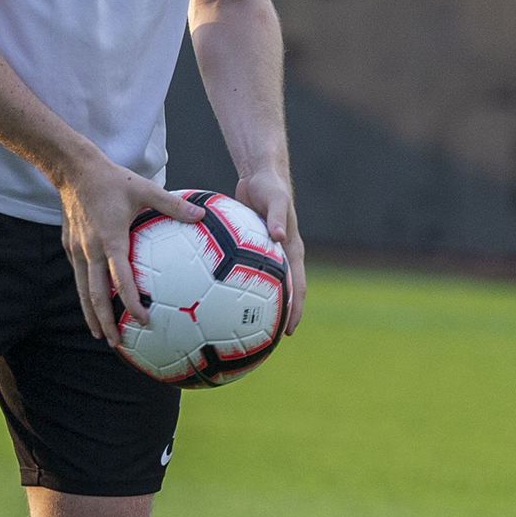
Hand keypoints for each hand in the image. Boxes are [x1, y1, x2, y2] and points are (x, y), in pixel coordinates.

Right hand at [56, 154, 204, 340]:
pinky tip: (93, 302)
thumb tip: (201, 215)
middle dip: (104, 321)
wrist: (75, 169)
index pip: (121, 279)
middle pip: (94, 295)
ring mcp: (77, 250)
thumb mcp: (146, 189)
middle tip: (116, 342)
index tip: (142, 320)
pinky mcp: (69, 246)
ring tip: (101, 334)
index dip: (131, 302)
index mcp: (110, 239)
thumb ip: (173, 205)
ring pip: (82, 289)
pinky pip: (79, 275)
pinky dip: (85, 294)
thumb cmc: (113, 179)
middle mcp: (91, 250)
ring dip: (91, 314)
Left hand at [237, 169, 305, 334]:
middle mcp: (281, 256)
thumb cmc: (270, 186)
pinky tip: (217, 297)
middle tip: (266, 341)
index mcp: (292, 251)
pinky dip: (237, 287)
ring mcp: (266, 255)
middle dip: (278, 317)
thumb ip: (277, 217)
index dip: (295, 310)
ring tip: (241, 328)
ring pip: (263, 287)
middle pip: (283, 293)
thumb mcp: (276, 199)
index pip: (298, 286)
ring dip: (257, 306)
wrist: (260, 175)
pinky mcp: (250, 250)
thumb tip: (280, 236)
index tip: (289, 331)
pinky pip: (244, 272)